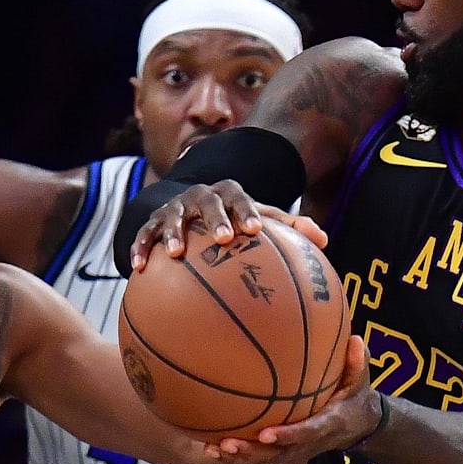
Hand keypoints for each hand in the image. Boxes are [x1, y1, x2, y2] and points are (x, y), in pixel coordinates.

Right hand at [129, 181, 325, 270]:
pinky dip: (140, 249)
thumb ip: (288, 228)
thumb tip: (324, 240)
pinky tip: (138, 269)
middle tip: (223, 238)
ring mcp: (174, 209)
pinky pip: (143, 235)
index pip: (239, 196)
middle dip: (214, 218)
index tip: (255, 229)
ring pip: (172, 216)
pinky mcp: (151, 223)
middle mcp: (200, 197)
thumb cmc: (233, 220)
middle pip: (206, 202)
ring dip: (173, 232)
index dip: (246, 210)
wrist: (190, 211)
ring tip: (175, 253)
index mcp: (227, 194)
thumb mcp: (256, 220)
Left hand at [208, 335, 377, 463]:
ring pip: (265, 461)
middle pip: (278, 454)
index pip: (306, 433)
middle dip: (252, 452)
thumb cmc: (354, 397)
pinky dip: (236, 457)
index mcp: (327, 425)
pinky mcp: (285, 452)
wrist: (357, 426)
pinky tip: (210, 448)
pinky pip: (259, 459)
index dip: (286, 435)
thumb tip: (356, 338)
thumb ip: (358, 363)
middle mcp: (309, 443)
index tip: (265, 433)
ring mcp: (295, 451)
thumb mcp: (361, 381)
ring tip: (213, 449)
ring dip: (239, 458)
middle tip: (228, 444)